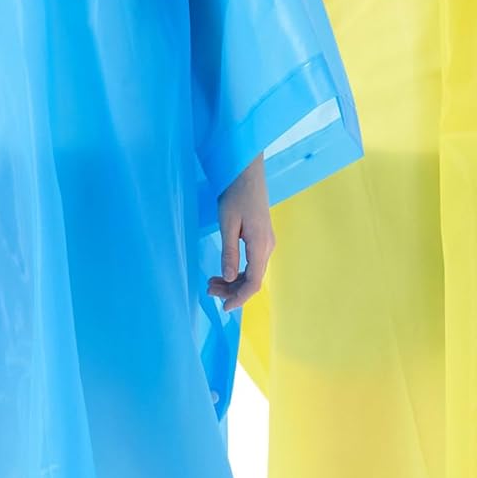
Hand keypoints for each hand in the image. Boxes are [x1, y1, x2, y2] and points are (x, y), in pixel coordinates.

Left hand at [206, 154, 274, 311]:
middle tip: (208, 290)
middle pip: (253, 279)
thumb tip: (230, 278)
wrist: (247, 170)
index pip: (254, 282)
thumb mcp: (227, 223)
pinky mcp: (261, 237)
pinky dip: (238, 270)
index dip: (239, 298)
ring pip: (253, 271)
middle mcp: (267, 246)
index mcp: (261, 244)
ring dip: (234, 281)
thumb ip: (229, 252)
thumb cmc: (235, 193)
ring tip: (211, 283)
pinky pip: (252, 262)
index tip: (223, 307)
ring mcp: (266, 242)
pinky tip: (224, 271)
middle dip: (232, 290)